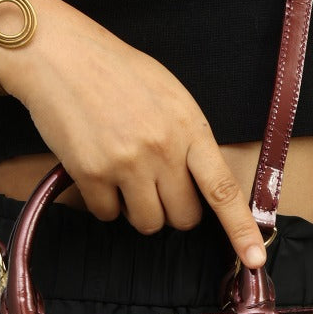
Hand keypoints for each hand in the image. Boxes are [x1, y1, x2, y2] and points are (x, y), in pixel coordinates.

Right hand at [0, 0, 268, 267]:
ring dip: (138, 211)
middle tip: (155, 184)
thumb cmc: (116, 72)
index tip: (254, 259)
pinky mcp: (90, 174)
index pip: (223, 188)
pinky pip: (107, 216)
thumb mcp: (169, 95)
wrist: (58, 54)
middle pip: (183, 217)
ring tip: (124, 176)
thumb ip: (189, 138)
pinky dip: (104, 203)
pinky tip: (97, 170)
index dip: (240, 228)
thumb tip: (201, 184)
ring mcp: (126, 163)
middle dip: (173, 211)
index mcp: (189, 126)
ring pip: (147, 223)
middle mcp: (162, 149)